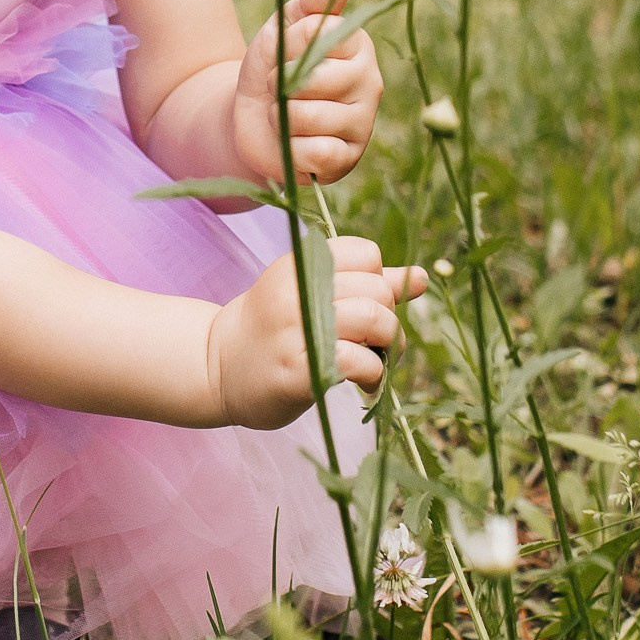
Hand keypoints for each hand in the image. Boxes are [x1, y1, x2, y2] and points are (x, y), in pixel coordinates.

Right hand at [205, 237, 423, 430]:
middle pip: (377, 290)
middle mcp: (297, 290)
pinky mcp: (300, 370)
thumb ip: (367, 284)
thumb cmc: (273, 328)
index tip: (366, 306)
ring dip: (390, 347)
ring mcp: (296, 330)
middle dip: (390, 320)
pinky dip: (375, 375)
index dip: (378, 282)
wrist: (218, 368)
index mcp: (300, 264)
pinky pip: (362, 362)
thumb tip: (421, 278)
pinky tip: (365, 384)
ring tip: (378, 364)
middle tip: (379, 343)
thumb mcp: (311, 294)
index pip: (367, 255)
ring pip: (375, 321)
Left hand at [232, 0, 383, 187]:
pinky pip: (317, 153)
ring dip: (281, 117)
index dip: (286, 45)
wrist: (251, 117)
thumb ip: (309, 5)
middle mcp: (370, 81)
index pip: (317, 34)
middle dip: (280, 84)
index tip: (282, 52)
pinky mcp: (348, 158)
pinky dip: (292, 149)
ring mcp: (363, 122)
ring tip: (284, 116)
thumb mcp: (283, 29)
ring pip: (310, 116)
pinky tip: (293, 143)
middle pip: (313, 77)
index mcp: (357, 45)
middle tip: (279, 89)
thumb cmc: (273, 66)